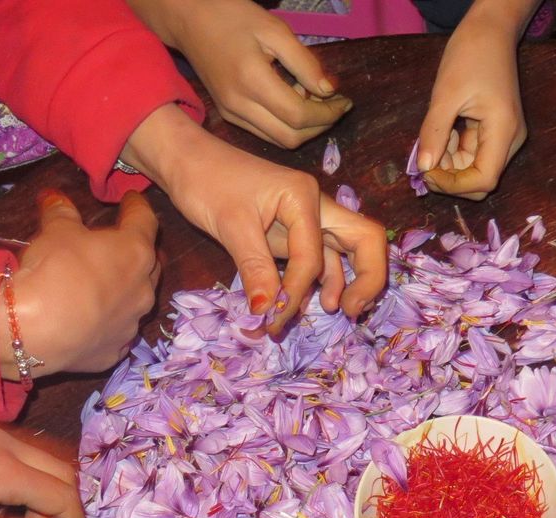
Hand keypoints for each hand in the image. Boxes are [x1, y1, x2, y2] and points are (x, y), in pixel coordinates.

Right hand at [0, 189, 158, 376]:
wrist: (36, 331)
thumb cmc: (54, 269)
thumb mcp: (56, 231)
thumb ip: (61, 212)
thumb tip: (55, 197)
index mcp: (135, 251)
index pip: (144, 219)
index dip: (136, 206)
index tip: (130, 199)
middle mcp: (143, 288)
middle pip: (149, 263)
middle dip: (138, 251)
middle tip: (122, 243)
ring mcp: (132, 323)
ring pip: (137, 300)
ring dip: (126, 289)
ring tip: (108, 283)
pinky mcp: (115, 351)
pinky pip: (117, 331)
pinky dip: (108, 322)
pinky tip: (94, 320)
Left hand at [121, 106, 387, 331]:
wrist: (187, 162)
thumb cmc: (207, 181)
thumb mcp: (230, 225)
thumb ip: (255, 269)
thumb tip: (267, 312)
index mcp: (304, 197)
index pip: (314, 257)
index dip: (297, 292)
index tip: (272, 318)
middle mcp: (317, 206)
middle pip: (366, 240)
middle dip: (368, 278)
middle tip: (352, 312)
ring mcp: (308, 219)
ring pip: (345, 253)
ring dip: (341, 285)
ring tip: (325, 313)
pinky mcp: (294, 233)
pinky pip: (318, 260)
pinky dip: (315, 284)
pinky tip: (305, 304)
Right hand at [132, 0, 350, 147]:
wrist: (189, 19)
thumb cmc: (233, 16)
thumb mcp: (275, 30)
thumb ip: (305, 63)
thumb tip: (329, 91)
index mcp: (251, 81)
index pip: (299, 116)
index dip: (328, 113)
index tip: (345, 100)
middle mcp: (239, 105)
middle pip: (291, 137)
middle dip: (320, 126)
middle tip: (336, 105)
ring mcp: (231, 114)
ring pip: (278, 141)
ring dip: (305, 130)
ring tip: (317, 103)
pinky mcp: (228, 116)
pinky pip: (264, 133)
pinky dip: (286, 126)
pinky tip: (293, 103)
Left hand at [416, 6, 527, 199]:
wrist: (490, 30)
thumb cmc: (470, 54)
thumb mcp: (445, 93)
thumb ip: (433, 133)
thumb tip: (422, 168)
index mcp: (504, 131)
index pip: (484, 180)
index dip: (454, 185)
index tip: (426, 173)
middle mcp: (509, 139)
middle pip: (480, 179)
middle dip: (449, 175)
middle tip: (424, 158)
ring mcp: (504, 136)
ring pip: (473, 168)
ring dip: (448, 162)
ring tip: (433, 135)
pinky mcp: (495, 131)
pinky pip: (472, 153)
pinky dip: (452, 150)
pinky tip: (443, 130)